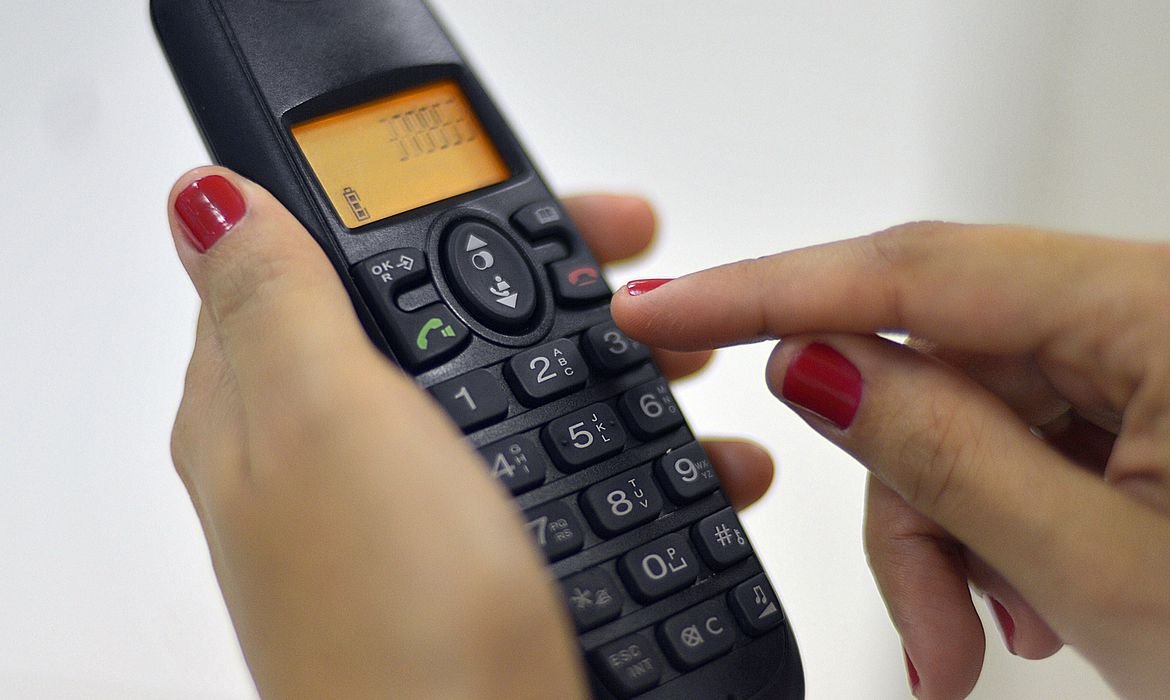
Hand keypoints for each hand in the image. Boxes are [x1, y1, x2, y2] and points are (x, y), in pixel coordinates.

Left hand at [166, 168, 773, 697]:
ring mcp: (421, 510)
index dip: (450, 214)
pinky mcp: (486, 561)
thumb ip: (276, 294)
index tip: (564, 212)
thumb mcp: (323, 422)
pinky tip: (692, 461)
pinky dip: (638, 452)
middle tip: (649, 286)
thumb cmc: (388, 624)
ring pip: (522, 393)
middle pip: (450, 319)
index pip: (349, 256)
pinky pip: (565, 471)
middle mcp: (339, 453)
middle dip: (559, 288)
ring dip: (616, 366)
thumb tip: (214, 198)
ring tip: (692, 364)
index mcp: (270, 401)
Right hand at [613, 223, 1169, 698]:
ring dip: (951, 532)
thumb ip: (944, 455)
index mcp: (1161, 313)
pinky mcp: (1146, 398)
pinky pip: (1020, 438)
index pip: (913, 269)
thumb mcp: (1109, 574)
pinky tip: (1029, 602)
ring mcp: (1148, 354)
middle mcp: (1152, 310)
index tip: (665, 306)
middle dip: (902, 498)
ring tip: (985, 640)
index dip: (767, 287)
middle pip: (936, 363)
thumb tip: (816, 364)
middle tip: (921, 624)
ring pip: (968, 414)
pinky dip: (997, 525)